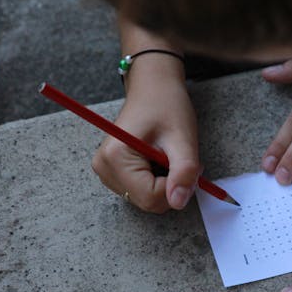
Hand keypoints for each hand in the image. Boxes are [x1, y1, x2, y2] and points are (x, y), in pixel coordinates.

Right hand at [91, 77, 200, 212]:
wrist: (153, 89)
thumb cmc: (166, 106)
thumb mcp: (182, 138)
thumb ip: (183, 172)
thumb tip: (179, 202)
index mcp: (115, 158)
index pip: (151, 197)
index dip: (176, 186)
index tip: (187, 164)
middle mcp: (104, 168)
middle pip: (147, 201)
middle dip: (171, 185)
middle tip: (178, 158)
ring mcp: (106, 172)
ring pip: (146, 198)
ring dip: (165, 183)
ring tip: (166, 154)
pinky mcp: (113, 173)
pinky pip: (142, 191)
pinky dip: (157, 181)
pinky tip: (157, 159)